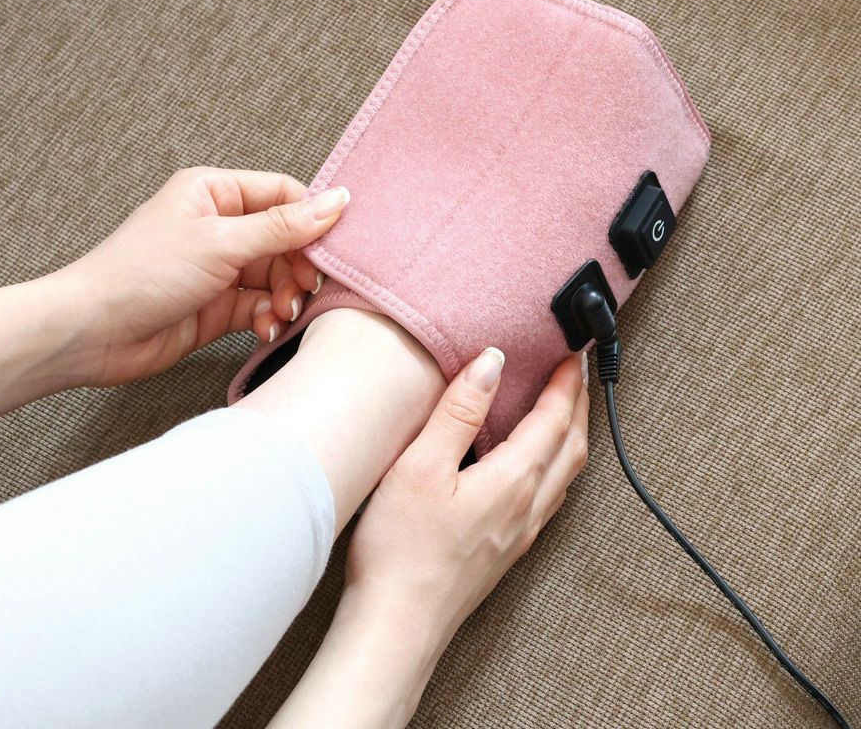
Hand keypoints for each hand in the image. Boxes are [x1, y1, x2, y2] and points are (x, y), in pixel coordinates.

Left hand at [57, 167, 348, 386]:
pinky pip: (259, 306)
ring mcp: (218, 268)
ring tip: (279, 313)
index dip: (311, 219)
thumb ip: (284, 226)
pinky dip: (268, 318)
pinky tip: (263, 329)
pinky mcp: (216, 306)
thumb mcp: (221, 242)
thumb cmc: (142, 272)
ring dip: (285, 296)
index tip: (331, 248)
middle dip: (298, 267)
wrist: (93, 332)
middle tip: (302, 289)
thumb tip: (338, 200)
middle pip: (285, 239)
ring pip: (276, 276)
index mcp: (214, 192)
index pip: (283, 194)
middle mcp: (218, 225)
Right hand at [345, 349, 587, 646]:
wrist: (397, 626)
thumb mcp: (421, 466)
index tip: (572, 350)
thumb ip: (460, 411)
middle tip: (574, 370)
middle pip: (571, 446)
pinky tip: (531, 462)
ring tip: (560, 406)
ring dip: (570, 433)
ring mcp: (520, 532)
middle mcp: (528, 507)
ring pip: (564, 473)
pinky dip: (552, 462)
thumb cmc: (401, 549)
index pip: (554, 419)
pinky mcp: (506, 549)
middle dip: (578, 403)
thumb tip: (491, 362)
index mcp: (514, 481)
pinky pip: (548, 495)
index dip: (566, 381)